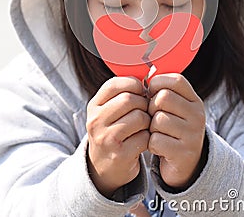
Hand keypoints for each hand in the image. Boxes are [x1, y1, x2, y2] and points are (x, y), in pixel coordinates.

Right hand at [86, 77, 149, 196]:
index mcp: (94, 106)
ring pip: (139, 117)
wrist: (104, 167)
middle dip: (143, 102)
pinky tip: (144, 139)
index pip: (114, 84)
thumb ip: (122, 93)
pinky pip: (145, 137)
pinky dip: (149, 137)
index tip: (141, 90)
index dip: (133, 84)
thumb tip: (148, 77)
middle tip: (146, 109)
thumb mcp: (108, 110)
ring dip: (148, 120)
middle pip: (129, 99)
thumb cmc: (113, 130)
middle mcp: (96, 121)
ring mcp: (106, 139)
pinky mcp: (120, 155)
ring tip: (145, 124)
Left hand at [148, 73, 205, 188]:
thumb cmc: (172, 129)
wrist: (185, 164)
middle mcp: (198, 115)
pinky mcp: (184, 154)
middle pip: (163, 98)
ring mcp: (193, 135)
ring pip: (158, 120)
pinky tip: (159, 147)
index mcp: (194, 100)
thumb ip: (163, 91)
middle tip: (153, 117)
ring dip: (151, 128)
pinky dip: (151, 144)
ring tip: (157, 133)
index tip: (152, 93)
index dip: (157, 83)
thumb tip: (141, 79)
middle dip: (151, 108)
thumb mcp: (174, 108)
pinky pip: (156, 141)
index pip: (175, 80)